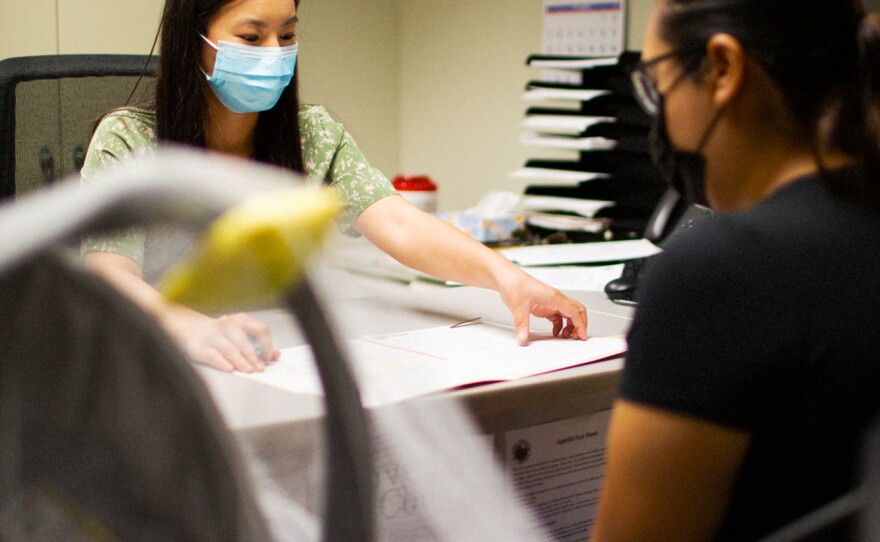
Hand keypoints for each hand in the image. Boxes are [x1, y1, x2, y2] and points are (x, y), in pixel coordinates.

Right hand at [161, 308, 280, 372]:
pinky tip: (229, 368)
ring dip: (241, 361)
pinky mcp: (199, 346)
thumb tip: (276, 354)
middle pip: (244, 341)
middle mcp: (227, 324)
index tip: (268, 358)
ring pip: (229, 348)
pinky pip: (212, 354)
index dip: (267, 344)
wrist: (191, 331)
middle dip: (253, 356)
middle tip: (259, 369)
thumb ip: (259, 345)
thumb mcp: (241, 335)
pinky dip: (221, 362)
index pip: (260, 329)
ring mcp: (213, 334)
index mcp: (241, 320)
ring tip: (248, 371)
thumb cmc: (221, 335)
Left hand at [496, 268, 587, 344]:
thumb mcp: (518, 307)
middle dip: (580, 324)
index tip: (582, 336)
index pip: (575, 312)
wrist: (506, 277)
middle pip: (576, 311)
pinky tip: (555, 332)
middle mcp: (555, 298)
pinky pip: (558, 316)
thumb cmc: (514, 284)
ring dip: (571, 325)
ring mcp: (550, 301)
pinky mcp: (544, 305)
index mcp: (554, 297)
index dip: (581, 325)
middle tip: (577, 338)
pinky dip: (560, 325)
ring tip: (566, 337)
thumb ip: (522, 325)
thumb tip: (523, 338)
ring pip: (569, 313)